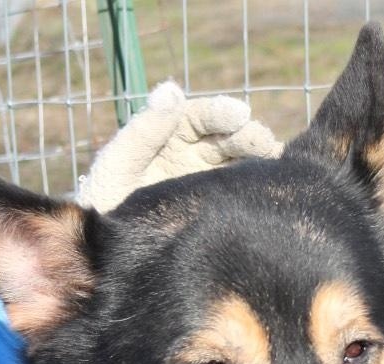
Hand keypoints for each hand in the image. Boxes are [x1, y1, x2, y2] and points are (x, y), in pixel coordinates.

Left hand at [75, 81, 280, 212]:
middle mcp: (190, 157)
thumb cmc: (107, 206)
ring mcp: (208, 184)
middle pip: (225, 139)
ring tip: (276, 164)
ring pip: (240, 164)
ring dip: (260, 160)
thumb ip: (144, 130)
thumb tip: (171, 88)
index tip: (241, 116)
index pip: (198, 118)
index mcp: (166, 138)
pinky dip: (259, 187)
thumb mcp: (119, 164)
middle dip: (247, 137)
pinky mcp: (220, 210)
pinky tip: (273, 189)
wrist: (113, 255)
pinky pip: (243, 193)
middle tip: (266, 144)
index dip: (219, 113)